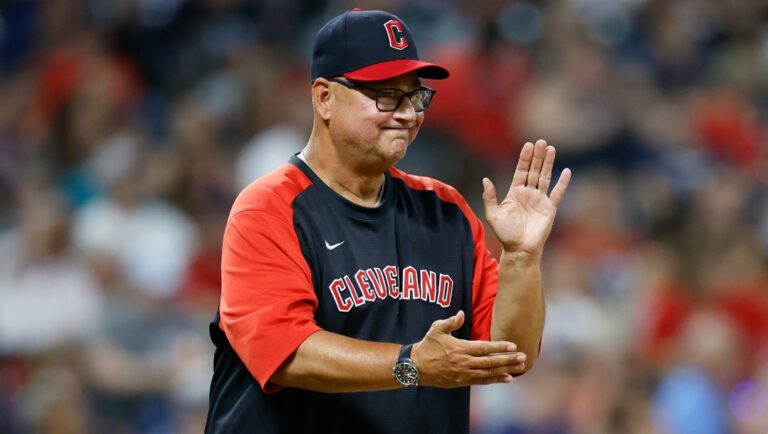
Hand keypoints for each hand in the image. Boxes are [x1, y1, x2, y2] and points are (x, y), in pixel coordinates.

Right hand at [411, 310, 526, 386]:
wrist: (415, 367)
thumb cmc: (426, 346)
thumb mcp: (436, 329)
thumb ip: (450, 321)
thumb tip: (461, 314)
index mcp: (460, 348)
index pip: (484, 348)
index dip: (499, 347)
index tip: (513, 346)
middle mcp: (464, 362)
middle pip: (491, 362)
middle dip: (508, 359)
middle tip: (523, 357)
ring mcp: (464, 374)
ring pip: (489, 373)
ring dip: (506, 370)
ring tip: (520, 367)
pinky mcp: (462, 382)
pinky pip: (482, 381)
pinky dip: (495, 380)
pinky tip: (507, 378)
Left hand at [482, 139, 570, 256]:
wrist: (519, 249)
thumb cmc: (505, 234)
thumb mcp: (493, 214)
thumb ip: (489, 197)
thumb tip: (485, 179)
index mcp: (515, 193)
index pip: (521, 171)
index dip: (524, 158)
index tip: (528, 145)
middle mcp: (528, 193)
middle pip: (534, 170)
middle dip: (537, 156)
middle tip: (540, 142)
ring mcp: (540, 200)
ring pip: (545, 177)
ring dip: (548, 164)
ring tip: (551, 149)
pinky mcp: (550, 209)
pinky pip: (557, 193)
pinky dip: (562, 183)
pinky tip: (566, 171)